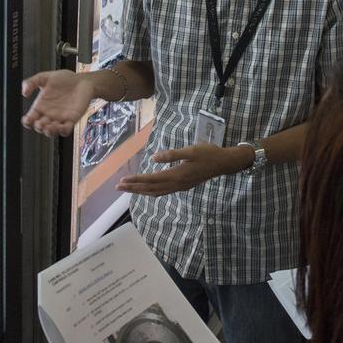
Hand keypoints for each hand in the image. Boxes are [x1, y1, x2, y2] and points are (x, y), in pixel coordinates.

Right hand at [21, 69, 96, 136]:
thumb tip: (24, 92)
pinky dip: (63, 131)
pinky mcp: (71, 119)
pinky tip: (61, 127)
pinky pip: (66, 130)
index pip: (31, 118)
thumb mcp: (45, 77)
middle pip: (40, 127)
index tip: (27, 119)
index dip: (27, 121)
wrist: (82, 80)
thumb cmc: (65, 79)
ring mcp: (60, 118)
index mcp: (41, 106)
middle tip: (40, 122)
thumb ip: (32, 82)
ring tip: (49, 127)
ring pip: (52, 131)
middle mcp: (49, 114)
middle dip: (38, 127)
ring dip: (49, 132)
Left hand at [117, 143, 251, 196]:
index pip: (151, 179)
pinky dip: (152, 192)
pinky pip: (163, 191)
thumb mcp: (191, 150)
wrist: (224, 163)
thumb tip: (153, 158)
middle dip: (134, 188)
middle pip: (151, 188)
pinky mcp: (183, 186)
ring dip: (141, 191)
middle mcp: (177, 184)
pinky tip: (147, 190)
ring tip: (128, 189)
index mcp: (177, 175)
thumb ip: (172, 154)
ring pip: (156, 192)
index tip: (123, 180)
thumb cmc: (208, 153)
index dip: (136, 180)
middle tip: (118, 187)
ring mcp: (180, 186)